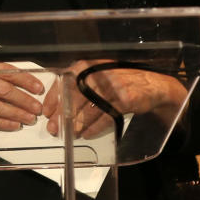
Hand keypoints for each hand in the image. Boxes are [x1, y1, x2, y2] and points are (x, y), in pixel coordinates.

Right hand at [0, 62, 45, 130]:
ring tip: (29, 118)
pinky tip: (14, 125)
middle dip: (24, 100)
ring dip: (17, 114)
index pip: (4, 71)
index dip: (24, 79)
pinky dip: (3, 124)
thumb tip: (24, 82)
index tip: (37, 87)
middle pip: (3, 90)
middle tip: (36, 107)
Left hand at [61, 61, 186, 137]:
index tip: (46, 112)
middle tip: (54, 128)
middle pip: (74, 97)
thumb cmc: (121, 81)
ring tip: (71, 133)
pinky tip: (87, 134)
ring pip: (89, 109)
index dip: (54, 99)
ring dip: (78, 124)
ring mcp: (113, 87)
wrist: (152, 84)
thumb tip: (58, 103)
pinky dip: (95, 128)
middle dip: (62, 115)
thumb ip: (79, 85)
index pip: (64, 81)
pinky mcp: (125, 100)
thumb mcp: (98, 76)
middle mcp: (99, 74)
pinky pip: (105, 117)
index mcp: (89, 66)